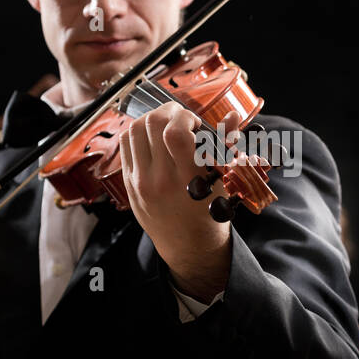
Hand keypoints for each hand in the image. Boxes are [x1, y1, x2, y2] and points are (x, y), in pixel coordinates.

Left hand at [118, 102, 243, 302]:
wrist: (187, 247)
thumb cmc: (209, 214)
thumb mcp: (223, 182)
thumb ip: (225, 146)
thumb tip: (233, 116)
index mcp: (187, 181)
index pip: (175, 134)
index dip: (184, 117)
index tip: (195, 122)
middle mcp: (160, 180)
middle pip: (153, 124)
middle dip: (170, 111)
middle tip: (182, 119)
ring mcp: (140, 182)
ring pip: (135, 129)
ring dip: (153, 118)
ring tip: (168, 125)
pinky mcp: (129, 183)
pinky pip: (126, 144)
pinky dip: (138, 132)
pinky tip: (153, 137)